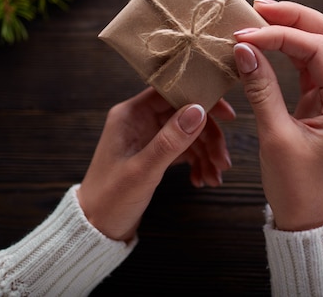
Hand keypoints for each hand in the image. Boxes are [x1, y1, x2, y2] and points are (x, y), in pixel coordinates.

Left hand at [78, 88, 234, 240]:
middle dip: (209, 137)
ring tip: (216, 177)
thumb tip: (198, 110)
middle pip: (186, 114)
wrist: (95, 229)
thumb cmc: (110, 200)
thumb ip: (170, 140)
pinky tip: (202, 179)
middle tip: (223, 161)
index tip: (227, 115)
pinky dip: (197, 163)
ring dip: (207, 153)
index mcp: (131, 114)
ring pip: (189, 134)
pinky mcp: (155, 153)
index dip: (202, 99)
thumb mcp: (143, 170)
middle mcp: (140, 120)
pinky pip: (184, 150)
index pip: (172, 92)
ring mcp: (148, 136)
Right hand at [233, 0, 322, 230]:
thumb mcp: (276, 137)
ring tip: (261, 19)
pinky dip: (292, 52)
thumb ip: (261, 89)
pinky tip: (269, 44)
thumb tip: (244, 49)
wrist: (310, 220)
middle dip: (296, 18)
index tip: (244, 34)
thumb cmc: (297, 188)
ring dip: (295, 30)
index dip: (279, 35)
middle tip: (259, 8)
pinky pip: (314, 67)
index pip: (317, 49)